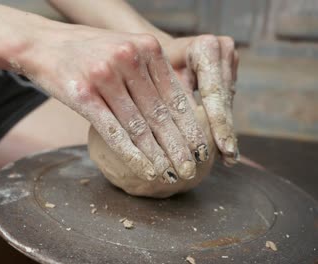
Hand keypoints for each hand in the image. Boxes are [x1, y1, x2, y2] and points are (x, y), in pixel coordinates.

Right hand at [22, 25, 210, 182]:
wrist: (43, 43)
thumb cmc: (88, 52)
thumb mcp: (124, 50)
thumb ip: (149, 73)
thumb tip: (178, 107)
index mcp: (146, 47)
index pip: (175, 95)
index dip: (191, 125)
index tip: (202, 148)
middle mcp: (128, 58)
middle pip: (160, 113)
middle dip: (179, 146)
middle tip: (191, 169)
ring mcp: (105, 76)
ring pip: (139, 125)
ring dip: (158, 155)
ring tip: (171, 174)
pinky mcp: (83, 95)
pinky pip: (113, 131)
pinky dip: (132, 154)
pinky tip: (145, 169)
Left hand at [158, 34, 239, 165]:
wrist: (150, 53)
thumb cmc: (145, 69)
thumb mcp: (154, 85)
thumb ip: (169, 104)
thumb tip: (174, 140)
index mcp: (204, 47)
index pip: (213, 90)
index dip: (217, 121)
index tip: (222, 148)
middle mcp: (221, 48)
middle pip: (223, 97)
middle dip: (224, 130)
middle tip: (229, 158)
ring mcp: (228, 57)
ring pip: (227, 100)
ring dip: (226, 130)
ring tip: (229, 159)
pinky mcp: (228, 68)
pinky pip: (225, 99)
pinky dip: (221, 123)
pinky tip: (224, 149)